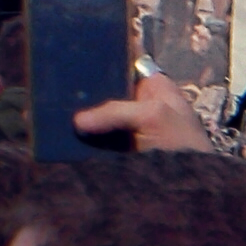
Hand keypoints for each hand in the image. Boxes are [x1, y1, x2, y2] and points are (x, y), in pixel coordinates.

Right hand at [71, 71, 213, 153]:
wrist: (188, 187)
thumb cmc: (181, 143)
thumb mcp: (152, 115)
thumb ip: (114, 111)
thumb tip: (77, 121)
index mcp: (154, 86)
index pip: (126, 64)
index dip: (105, 60)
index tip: (78, 58)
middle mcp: (139, 104)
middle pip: (106, 91)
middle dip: (88, 93)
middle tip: (60, 89)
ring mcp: (128, 128)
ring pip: (98, 118)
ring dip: (83, 119)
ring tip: (57, 112)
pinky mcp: (118, 151)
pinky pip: (96, 140)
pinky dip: (85, 140)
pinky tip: (66, 135)